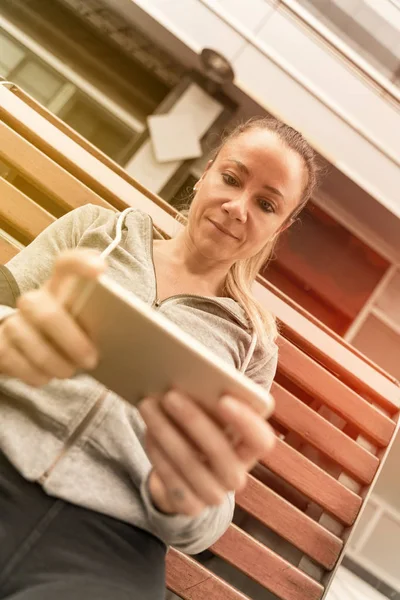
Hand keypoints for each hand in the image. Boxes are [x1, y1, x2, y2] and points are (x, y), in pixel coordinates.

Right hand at [0, 249, 105, 386]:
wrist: (32, 349)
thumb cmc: (72, 333)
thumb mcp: (87, 324)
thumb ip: (103, 321)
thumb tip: (130, 337)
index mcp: (61, 288)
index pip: (66, 264)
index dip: (81, 262)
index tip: (100, 270)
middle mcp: (35, 300)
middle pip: (46, 312)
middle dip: (71, 340)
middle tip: (92, 359)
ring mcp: (15, 322)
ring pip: (28, 339)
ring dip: (53, 361)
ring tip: (70, 371)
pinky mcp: (1, 345)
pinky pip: (15, 361)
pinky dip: (35, 373)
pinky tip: (47, 377)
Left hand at [139, 390, 274, 515]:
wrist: (184, 469)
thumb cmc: (202, 426)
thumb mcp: (211, 414)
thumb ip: (211, 399)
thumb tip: (188, 377)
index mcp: (251, 448)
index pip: (262, 440)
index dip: (246, 421)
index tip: (223, 398)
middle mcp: (237, 474)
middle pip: (220, 452)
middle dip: (194, 420)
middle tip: (170, 394)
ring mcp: (214, 494)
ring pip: (190, 465)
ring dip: (166, 432)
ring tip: (148, 404)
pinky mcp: (190, 506)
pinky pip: (171, 479)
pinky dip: (158, 452)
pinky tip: (148, 429)